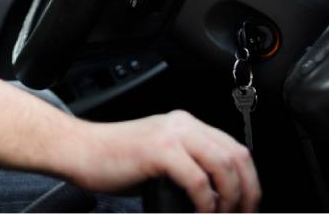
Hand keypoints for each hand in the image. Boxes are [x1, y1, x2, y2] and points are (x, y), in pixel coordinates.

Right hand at [72, 110, 260, 212]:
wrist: (78, 150)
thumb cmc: (111, 160)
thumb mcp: (159, 159)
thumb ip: (187, 168)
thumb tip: (216, 198)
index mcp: (185, 124)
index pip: (234, 149)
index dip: (250, 181)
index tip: (248, 207)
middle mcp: (182, 124)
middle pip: (236, 156)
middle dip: (248, 193)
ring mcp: (171, 134)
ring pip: (223, 166)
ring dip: (230, 200)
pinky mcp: (159, 150)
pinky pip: (198, 180)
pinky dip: (206, 203)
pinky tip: (201, 213)